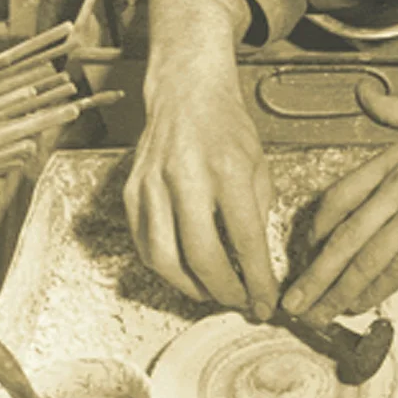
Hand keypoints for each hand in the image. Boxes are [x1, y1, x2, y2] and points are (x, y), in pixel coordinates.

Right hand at [124, 48, 277, 313]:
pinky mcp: (131, 192)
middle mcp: (185, 177)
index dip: (257, 281)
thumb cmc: (227, 130)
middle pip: (202, 256)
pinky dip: (166, 269)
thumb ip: (256, 217)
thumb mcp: (258, 167)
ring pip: (166, 259)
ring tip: (213, 293)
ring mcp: (152, 185)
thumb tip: (255, 267)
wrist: (186, 93)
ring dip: (192, 287)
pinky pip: (145, 245)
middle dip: (225, 291)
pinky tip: (186, 272)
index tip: (266, 303)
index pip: (245, 240)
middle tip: (240, 304)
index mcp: (227, 170)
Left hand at [281, 85, 397, 322]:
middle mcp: (396, 184)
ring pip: (363, 256)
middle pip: (342, 236)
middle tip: (294, 299)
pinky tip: (358, 304)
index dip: (317, 230)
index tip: (306, 250)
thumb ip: (397, 110)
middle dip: (314, 273)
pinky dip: (374, 288)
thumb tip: (366, 95)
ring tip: (316, 313)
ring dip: (335, 290)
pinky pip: (397, 266)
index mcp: (393, 157)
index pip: (338, 198)